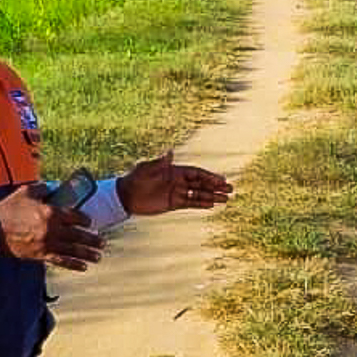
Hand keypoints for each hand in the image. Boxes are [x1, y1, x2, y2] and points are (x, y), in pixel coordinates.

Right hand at [0, 184, 105, 271]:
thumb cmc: (10, 208)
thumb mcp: (27, 192)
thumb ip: (44, 189)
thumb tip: (55, 188)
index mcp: (51, 212)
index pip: (75, 216)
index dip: (86, 220)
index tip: (90, 223)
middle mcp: (52, 229)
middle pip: (78, 235)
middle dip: (92, 239)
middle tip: (102, 242)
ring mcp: (47, 243)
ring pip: (73, 250)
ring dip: (88, 254)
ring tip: (98, 256)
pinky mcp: (41, 255)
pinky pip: (61, 261)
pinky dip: (73, 264)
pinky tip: (83, 267)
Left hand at [118, 150, 232, 216]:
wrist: (125, 195)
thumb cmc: (135, 179)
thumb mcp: (146, 169)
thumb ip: (160, 162)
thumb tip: (171, 151)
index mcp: (174, 171)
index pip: (196, 173)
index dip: (209, 177)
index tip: (221, 180)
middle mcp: (178, 181)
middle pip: (201, 183)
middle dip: (216, 186)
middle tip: (231, 189)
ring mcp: (176, 192)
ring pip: (198, 194)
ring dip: (212, 196)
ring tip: (226, 199)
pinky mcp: (173, 203)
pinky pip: (190, 203)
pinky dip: (201, 204)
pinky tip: (212, 205)